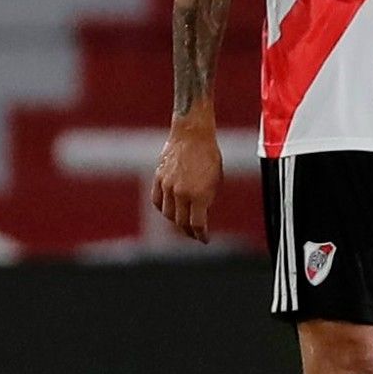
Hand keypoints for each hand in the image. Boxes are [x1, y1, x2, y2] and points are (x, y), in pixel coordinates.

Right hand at [151, 115, 222, 242]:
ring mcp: (167, 186)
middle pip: (181, 223)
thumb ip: (207, 200)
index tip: (204, 239)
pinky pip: (157, 201)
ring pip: (168, 214)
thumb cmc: (209, 155)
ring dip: (175, 221)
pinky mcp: (158, 178)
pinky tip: (169, 210)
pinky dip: (163, 208)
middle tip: (193, 233)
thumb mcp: (215, 180)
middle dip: (189, 231)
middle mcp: (181, 193)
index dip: (201, 235)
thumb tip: (202, 215)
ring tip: (182, 222)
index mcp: (199, 195)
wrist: (192, 134)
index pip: (197, 225)